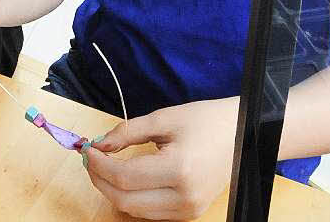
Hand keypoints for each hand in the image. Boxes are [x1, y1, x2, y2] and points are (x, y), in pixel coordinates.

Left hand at [83, 98, 238, 219]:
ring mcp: (188, 209)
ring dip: (113, 190)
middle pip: (125, 200)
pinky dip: (131, 197)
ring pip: (135, 211)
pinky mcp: (190, 213)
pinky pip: (150, 212)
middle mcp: (184, 196)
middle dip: (100, 180)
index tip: (86, 150)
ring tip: (104, 166)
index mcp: (179, 169)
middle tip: (90, 159)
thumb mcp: (163, 118)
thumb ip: (127, 132)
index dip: (99, 165)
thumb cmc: (205, 121)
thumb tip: (99, 144)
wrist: (242, 135)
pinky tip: (125, 176)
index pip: (125, 176)